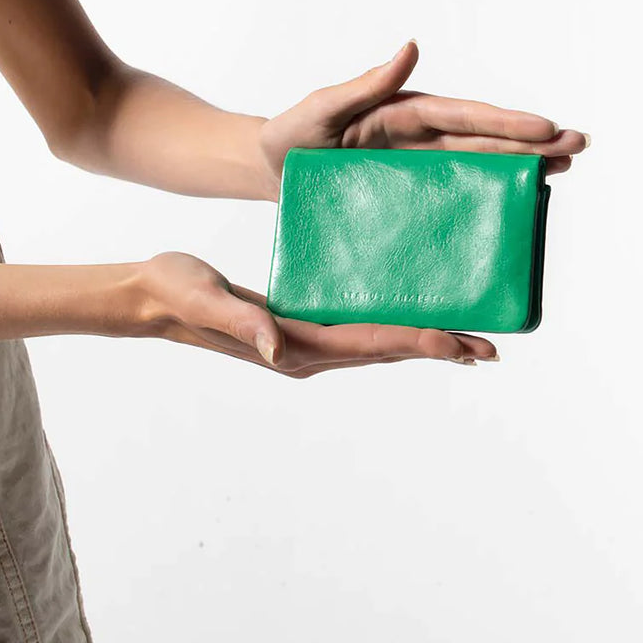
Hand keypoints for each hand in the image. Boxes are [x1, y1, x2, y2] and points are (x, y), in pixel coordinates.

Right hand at [132, 252, 498, 377]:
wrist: (152, 297)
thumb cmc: (176, 290)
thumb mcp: (207, 299)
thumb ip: (243, 323)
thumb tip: (279, 349)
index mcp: (294, 345)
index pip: (371, 345)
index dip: (419, 343)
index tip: (463, 345)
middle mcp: (307, 353)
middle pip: (387, 351)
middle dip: (438, 350)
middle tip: (490, 348)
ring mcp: (305, 346)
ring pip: (378, 346)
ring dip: (423, 344)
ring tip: (468, 341)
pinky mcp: (301, 330)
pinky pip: (359, 333)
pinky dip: (394, 329)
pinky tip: (414, 317)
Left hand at [253, 39, 589, 199]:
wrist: (270, 174)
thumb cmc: (290, 137)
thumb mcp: (321, 109)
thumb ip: (363, 84)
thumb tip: (410, 46)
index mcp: (404, 113)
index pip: (463, 117)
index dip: (504, 123)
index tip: (546, 127)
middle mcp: (421, 138)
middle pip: (485, 139)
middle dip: (533, 141)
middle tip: (580, 145)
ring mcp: (421, 167)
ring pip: (481, 164)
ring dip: (524, 164)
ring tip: (567, 167)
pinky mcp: (413, 196)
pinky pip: (459, 194)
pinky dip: (493, 195)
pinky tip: (522, 203)